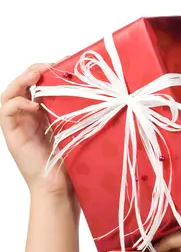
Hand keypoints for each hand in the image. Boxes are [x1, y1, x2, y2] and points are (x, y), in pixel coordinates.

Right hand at [0, 64, 74, 195]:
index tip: (63, 63)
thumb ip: (79, 112)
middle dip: (33, 70)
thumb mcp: (78, 129)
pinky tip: (34, 105)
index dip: (47, 72)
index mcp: (43, 114)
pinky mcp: (12, 135)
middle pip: (22, 84)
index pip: (38, 85)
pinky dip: (18, 102)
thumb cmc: (72, 162)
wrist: (60, 188)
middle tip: (49, 65)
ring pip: (10, 93)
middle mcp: (29, 117)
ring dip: (22, 80)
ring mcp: (19, 125)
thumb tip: (99, 92)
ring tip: (37, 75)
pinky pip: (6, 110)